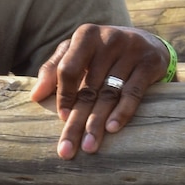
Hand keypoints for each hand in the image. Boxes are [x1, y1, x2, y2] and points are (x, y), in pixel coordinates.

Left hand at [29, 25, 169, 159]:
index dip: (63, 94)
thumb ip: (54, 69)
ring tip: (89, 146)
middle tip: (67, 148)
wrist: (148, 43)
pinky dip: (123, 111)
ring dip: (97, 123)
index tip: (61, 118)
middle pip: (88, 87)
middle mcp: (109, 39)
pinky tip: (112, 128)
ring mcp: (131, 49)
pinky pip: (133, 92)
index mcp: (86, 36)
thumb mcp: (77, 53)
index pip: (69, 69)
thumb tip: (35, 95)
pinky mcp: (150, 63)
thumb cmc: (103, 53)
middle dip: (77, 120)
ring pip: (109, 93)